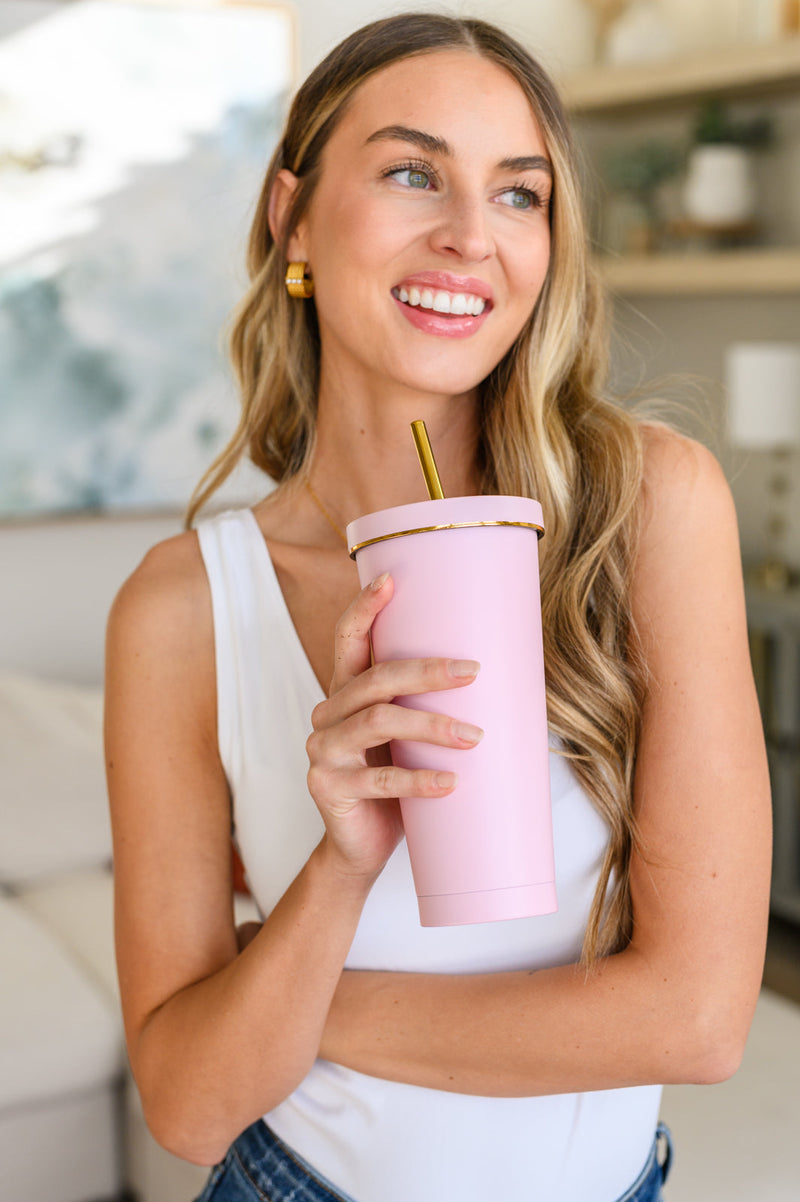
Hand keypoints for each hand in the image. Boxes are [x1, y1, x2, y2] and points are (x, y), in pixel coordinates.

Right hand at [306, 573, 481, 881]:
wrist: (361, 847)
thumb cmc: (394, 783)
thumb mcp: (407, 738)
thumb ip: (425, 705)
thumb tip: (498, 672)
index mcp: (344, 692)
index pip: (347, 640)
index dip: (365, 609)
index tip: (391, 579)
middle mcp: (327, 713)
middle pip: (374, 679)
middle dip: (426, 671)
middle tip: (473, 672)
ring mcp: (323, 750)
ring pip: (378, 723)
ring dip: (432, 725)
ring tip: (475, 736)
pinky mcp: (328, 787)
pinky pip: (379, 780)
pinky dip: (420, 780)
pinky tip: (451, 782)